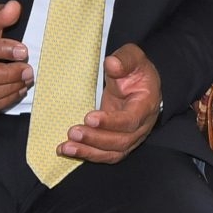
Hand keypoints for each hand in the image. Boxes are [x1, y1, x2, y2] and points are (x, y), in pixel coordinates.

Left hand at [59, 43, 162, 164]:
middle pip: (121, 141)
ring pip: (112, 153)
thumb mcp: (134, 58)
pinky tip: (67, 151)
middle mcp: (141, 126)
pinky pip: (104, 155)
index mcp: (146, 106)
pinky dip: (86, 155)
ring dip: (88, 151)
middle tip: (73, 132)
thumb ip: (124, 60)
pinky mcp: (118, 142)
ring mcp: (130, 137)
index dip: (111, 122)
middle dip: (95, 138)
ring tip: (66, 147)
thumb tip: (112, 64)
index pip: (131, 120)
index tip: (89, 117)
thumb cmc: (137, 72)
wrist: (140, 84)